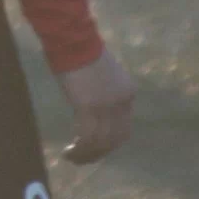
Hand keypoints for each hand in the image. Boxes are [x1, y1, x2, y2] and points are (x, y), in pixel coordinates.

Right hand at [58, 48, 136, 164]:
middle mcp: (122, 102)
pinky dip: (80, 150)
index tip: (95, 148)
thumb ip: (103, 93)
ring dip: (87, 155)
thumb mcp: (102, 75)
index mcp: (128, 92)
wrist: (74, 39)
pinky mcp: (89, 108)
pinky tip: (69, 153)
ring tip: (73, 158)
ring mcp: (107, 106)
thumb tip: (92, 109)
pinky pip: (87, 138)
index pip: (124, 126)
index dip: (110, 142)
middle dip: (100, 153)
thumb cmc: (81, 51)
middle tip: (85, 159)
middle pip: (116, 138)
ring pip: (101, 142)